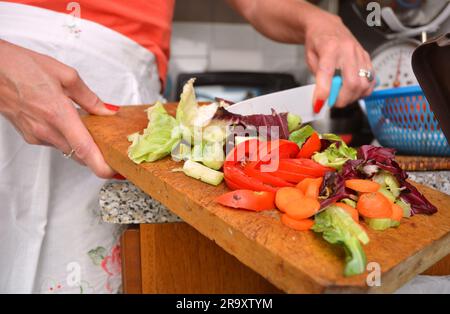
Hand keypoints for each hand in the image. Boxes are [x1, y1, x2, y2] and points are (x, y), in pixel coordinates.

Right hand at [0, 40, 117, 177]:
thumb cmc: (21, 67)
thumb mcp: (65, 75)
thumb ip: (89, 97)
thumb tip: (108, 110)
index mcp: (58, 114)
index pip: (85, 149)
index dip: (102, 165)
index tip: (116, 171)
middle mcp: (46, 130)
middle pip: (80, 155)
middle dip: (98, 157)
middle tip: (114, 152)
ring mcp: (36, 136)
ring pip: (68, 150)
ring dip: (83, 146)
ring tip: (95, 133)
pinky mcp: (30, 136)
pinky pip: (56, 143)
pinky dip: (68, 138)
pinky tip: (71, 124)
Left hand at [304, 12, 375, 108]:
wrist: (327, 27)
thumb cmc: (318, 41)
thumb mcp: (310, 59)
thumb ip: (317, 78)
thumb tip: (322, 98)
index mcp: (330, 47)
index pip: (327, 73)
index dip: (324, 92)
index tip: (319, 103)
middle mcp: (348, 50)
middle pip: (352, 83)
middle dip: (341, 99)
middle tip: (331, 102)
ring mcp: (360, 54)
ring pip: (363, 84)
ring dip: (352, 97)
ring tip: (341, 96)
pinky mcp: (367, 58)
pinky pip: (371, 80)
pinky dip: (362, 91)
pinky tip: (353, 91)